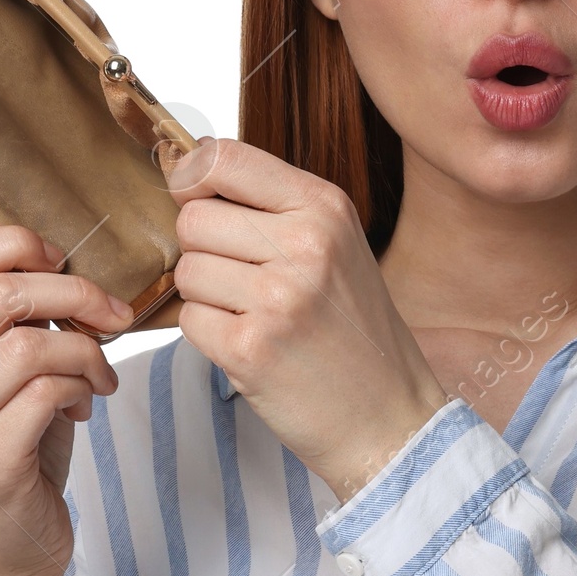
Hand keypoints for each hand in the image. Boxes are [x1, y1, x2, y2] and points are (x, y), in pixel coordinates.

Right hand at [0, 226, 135, 575]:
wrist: (7, 544)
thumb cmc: (17, 448)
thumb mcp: (11, 372)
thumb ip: (20, 321)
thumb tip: (65, 266)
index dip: (15, 245)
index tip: (62, 261)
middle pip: (1, 295)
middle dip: (76, 294)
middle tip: (113, 316)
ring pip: (29, 346)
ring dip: (86, 352)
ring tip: (101, 375)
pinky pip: (46, 394)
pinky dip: (82, 388)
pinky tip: (86, 404)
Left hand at [162, 137, 451, 502]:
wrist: (390, 418)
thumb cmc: (357, 334)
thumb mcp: (338, 247)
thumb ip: (274, 208)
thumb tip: (188, 174)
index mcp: (325, 207)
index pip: (223, 157)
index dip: (193, 179)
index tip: (196, 201)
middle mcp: (305, 244)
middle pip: (193, 219)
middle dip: (202, 251)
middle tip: (243, 281)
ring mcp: (277, 297)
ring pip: (186, 270)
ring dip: (205, 296)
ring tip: (253, 316)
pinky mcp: (250, 348)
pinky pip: (189, 319)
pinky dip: (209, 335)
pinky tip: (251, 346)